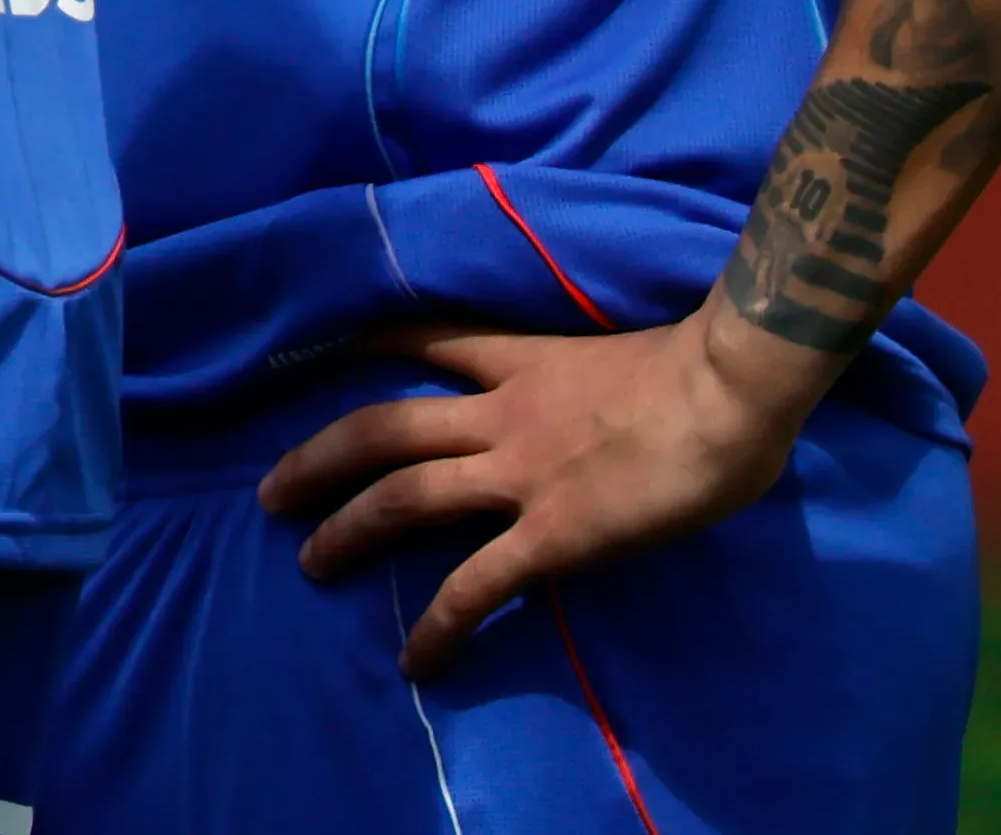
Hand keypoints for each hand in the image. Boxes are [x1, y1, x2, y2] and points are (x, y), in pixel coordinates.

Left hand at [265, 314, 829, 674]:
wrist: (730, 388)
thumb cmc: (710, 370)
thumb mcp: (635, 353)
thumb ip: (606, 380)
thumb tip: (624, 405)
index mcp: (525, 363)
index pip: (429, 339)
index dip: (373, 345)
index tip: (328, 353)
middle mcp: (502, 414)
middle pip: (380, 429)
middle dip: (317, 461)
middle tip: (270, 492)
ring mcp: (519, 474)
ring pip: (402, 498)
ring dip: (347, 532)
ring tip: (309, 564)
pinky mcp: (552, 535)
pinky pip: (477, 587)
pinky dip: (440, 625)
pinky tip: (416, 661)